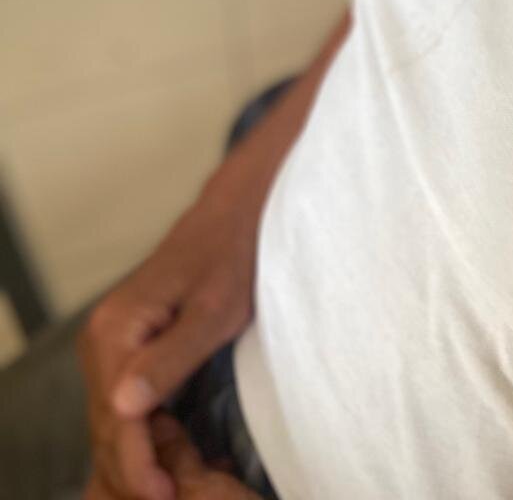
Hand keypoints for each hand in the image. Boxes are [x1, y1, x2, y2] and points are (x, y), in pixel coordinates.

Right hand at [78, 192, 258, 499]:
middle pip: (107, 425)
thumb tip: (123, 407)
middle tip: (175, 497)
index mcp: (116, 329)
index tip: (164, 497)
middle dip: (134, 470)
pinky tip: (164, 459)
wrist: (238, 213)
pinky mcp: (129, 346)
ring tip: (172, 487)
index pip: (115, 417)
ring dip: (137, 457)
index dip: (136, 465)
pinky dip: (141, 436)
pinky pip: (125, 403)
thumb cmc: (235, 255)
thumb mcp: (215, 310)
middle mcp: (103, 337)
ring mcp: (112, 342)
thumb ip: (171, 357)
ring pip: (114, 419)